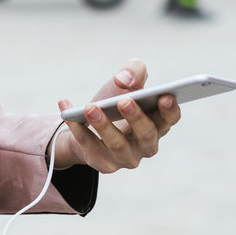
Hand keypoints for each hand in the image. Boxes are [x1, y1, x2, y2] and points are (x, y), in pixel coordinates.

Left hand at [53, 59, 180, 172]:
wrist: (87, 123)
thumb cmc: (113, 100)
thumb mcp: (125, 81)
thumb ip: (133, 71)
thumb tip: (125, 80)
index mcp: (157, 123)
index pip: (170, 119)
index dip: (170, 109)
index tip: (165, 96)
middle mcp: (146, 144)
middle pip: (147, 134)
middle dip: (136, 118)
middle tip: (124, 101)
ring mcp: (126, 157)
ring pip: (117, 145)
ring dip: (103, 126)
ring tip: (90, 107)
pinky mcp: (104, 163)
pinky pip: (89, 146)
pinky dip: (76, 127)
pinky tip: (66, 108)